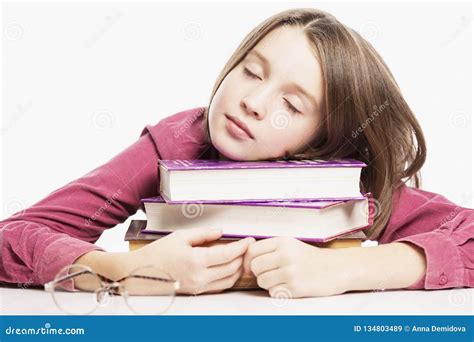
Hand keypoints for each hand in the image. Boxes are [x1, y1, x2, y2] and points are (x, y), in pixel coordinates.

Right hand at [131, 228, 254, 294]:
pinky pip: (219, 286)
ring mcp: (198, 287)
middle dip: (243, 257)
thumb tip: (221, 232)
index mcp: (196, 261)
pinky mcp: (196, 292)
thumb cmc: (157, 254)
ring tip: (242, 257)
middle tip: (248, 247)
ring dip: (238, 269)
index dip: (242, 247)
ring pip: (229, 280)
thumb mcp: (180, 237)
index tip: (250, 240)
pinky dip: (228, 277)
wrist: (139, 273)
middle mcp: (199, 277)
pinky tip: (229, 268)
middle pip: (232, 268)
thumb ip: (204, 234)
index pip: (228, 254)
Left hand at [243, 237, 350, 297]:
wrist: (336, 269)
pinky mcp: (295, 287)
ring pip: (262, 281)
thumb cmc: (309, 258)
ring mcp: (291, 272)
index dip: (247, 261)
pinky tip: (289, 286)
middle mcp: (285, 255)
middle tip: (269, 274)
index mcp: (282, 241)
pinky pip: (274, 292)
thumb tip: (245, 260)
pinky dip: (278, 292)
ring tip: (280, 280)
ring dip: (268, 284)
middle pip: (255, 267)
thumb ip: (268, 249)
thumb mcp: (290, 245)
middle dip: (258, 273)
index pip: (252, 250)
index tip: (252, 267)